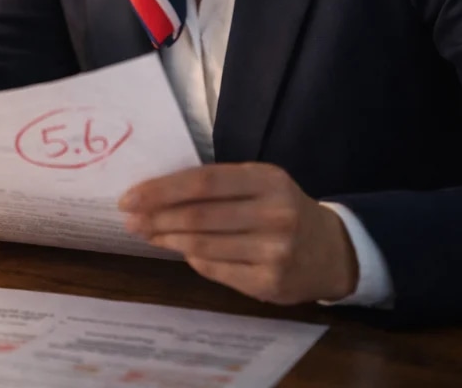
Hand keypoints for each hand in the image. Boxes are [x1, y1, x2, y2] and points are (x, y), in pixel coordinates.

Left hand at [119, 162, 358, 304]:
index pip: (202, 181)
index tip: (130, 197)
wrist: (332, 252)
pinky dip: (192, 259)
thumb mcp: (260, 185)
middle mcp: (274, 213)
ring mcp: (274, 251)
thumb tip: (155, 194)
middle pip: (198, 216)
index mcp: (267, 179)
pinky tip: (181, 251)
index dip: (161, 190)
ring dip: (167, 239)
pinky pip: (216, 270)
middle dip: (155, 218)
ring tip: (147, 234)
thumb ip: (217, 186)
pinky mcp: (270, 282)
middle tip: (129, 220)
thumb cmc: (283, 210)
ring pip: (203, 245)